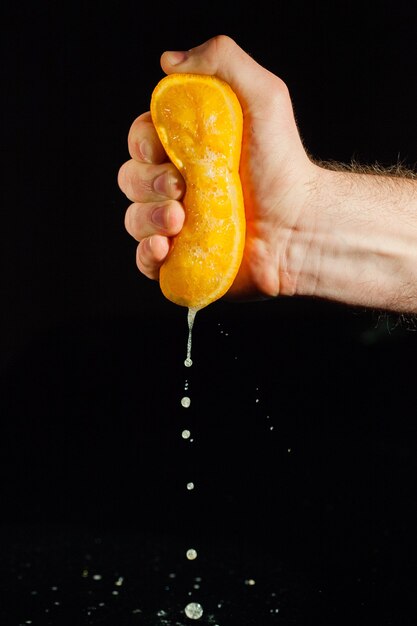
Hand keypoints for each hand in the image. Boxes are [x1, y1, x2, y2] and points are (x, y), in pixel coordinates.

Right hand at [118, 35, 314, 300]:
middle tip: (180, 188)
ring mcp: (177, 226)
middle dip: (147, 183)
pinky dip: (146, 255)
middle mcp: (176, 187)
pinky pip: (145, 260)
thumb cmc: (283, 162)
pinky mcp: (183, 260)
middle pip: (130, 179)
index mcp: (186, 150)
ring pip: (133, 220)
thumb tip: (169, 62)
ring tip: (180, 220)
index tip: (161, 149)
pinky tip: (164, 247)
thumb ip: (221, 62)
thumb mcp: (263, 97)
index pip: (140, 141)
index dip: (141, 144)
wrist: (300, 225)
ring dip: (147, 218)